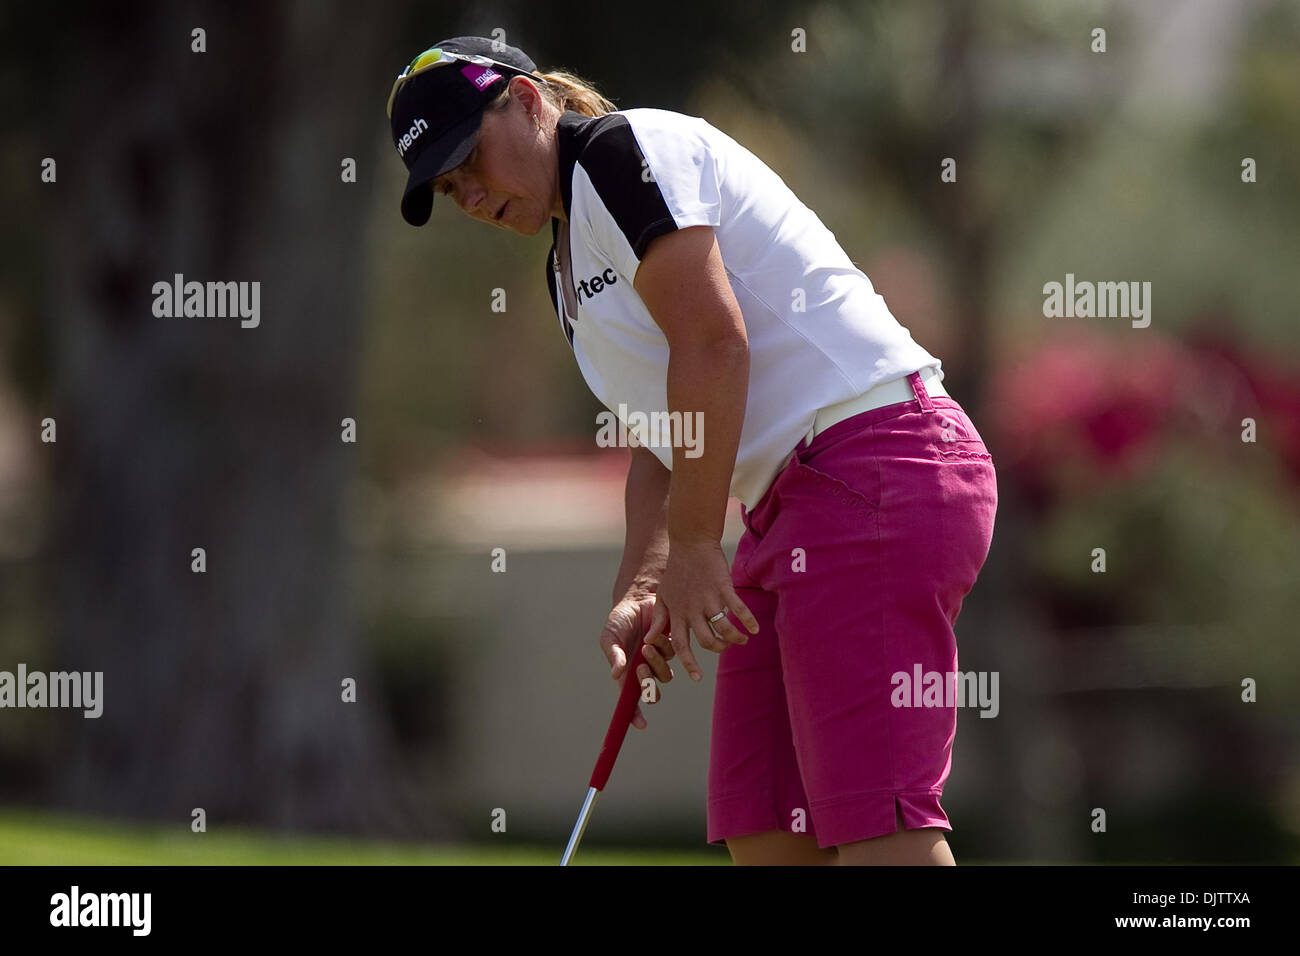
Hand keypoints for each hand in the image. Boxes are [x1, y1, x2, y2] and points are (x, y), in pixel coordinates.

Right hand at [600, 591, 675, 730]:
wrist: (638, 598)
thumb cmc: (620, 619)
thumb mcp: (611, 636)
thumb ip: (613, 654)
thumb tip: (616, 675)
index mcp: (626, 672)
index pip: (630, 700)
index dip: (635, 715)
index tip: (640, 724)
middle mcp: (644, 669)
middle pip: (652, 691)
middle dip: (648, 684)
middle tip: (641, 668)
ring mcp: (659, 659)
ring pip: (665, 674)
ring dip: (656, 662)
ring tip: (647, 645)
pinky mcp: (672, 646)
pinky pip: (673, 654)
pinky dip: (664, 645)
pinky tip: (655, 633)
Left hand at [642, 538, 758, 683]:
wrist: (690, 543)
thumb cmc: (677, 571)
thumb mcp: (663, 596)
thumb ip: (659, 619)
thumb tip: (650, 640)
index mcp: (677, 614)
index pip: (681, 645)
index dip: (689, 663)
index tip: (697, 678)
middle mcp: (692, 609)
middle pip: (706, 640)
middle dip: (719, 648)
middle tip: (726, 647)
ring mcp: (708, 599)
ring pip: (724, 628)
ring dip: (735, 638)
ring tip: (743, 639)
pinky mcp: (723, 588)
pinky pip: (738, 609)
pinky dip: (748, 621)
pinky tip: (755, 628)